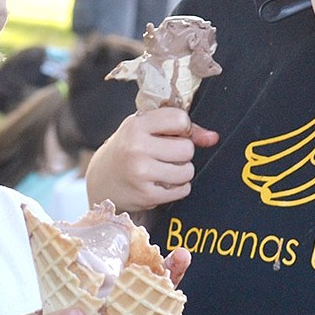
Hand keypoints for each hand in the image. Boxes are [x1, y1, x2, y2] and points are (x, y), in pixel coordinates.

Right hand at [86, 108, 217, 212]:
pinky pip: (183, 190)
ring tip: (163, 170)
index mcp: (136, 125)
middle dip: (182, 153)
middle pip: (187, 148)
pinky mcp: (146, 195)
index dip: (183, 128)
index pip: (180, 119)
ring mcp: (141, 173)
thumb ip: (180, 129)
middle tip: (165, 155)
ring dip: (181, 172)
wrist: (101, 181)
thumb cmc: (128, 149)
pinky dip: (177, 188)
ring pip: (187, 170)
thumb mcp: (145, 130)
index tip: (173, 134)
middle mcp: (137, 148)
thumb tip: (214, 138)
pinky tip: (160, 183)